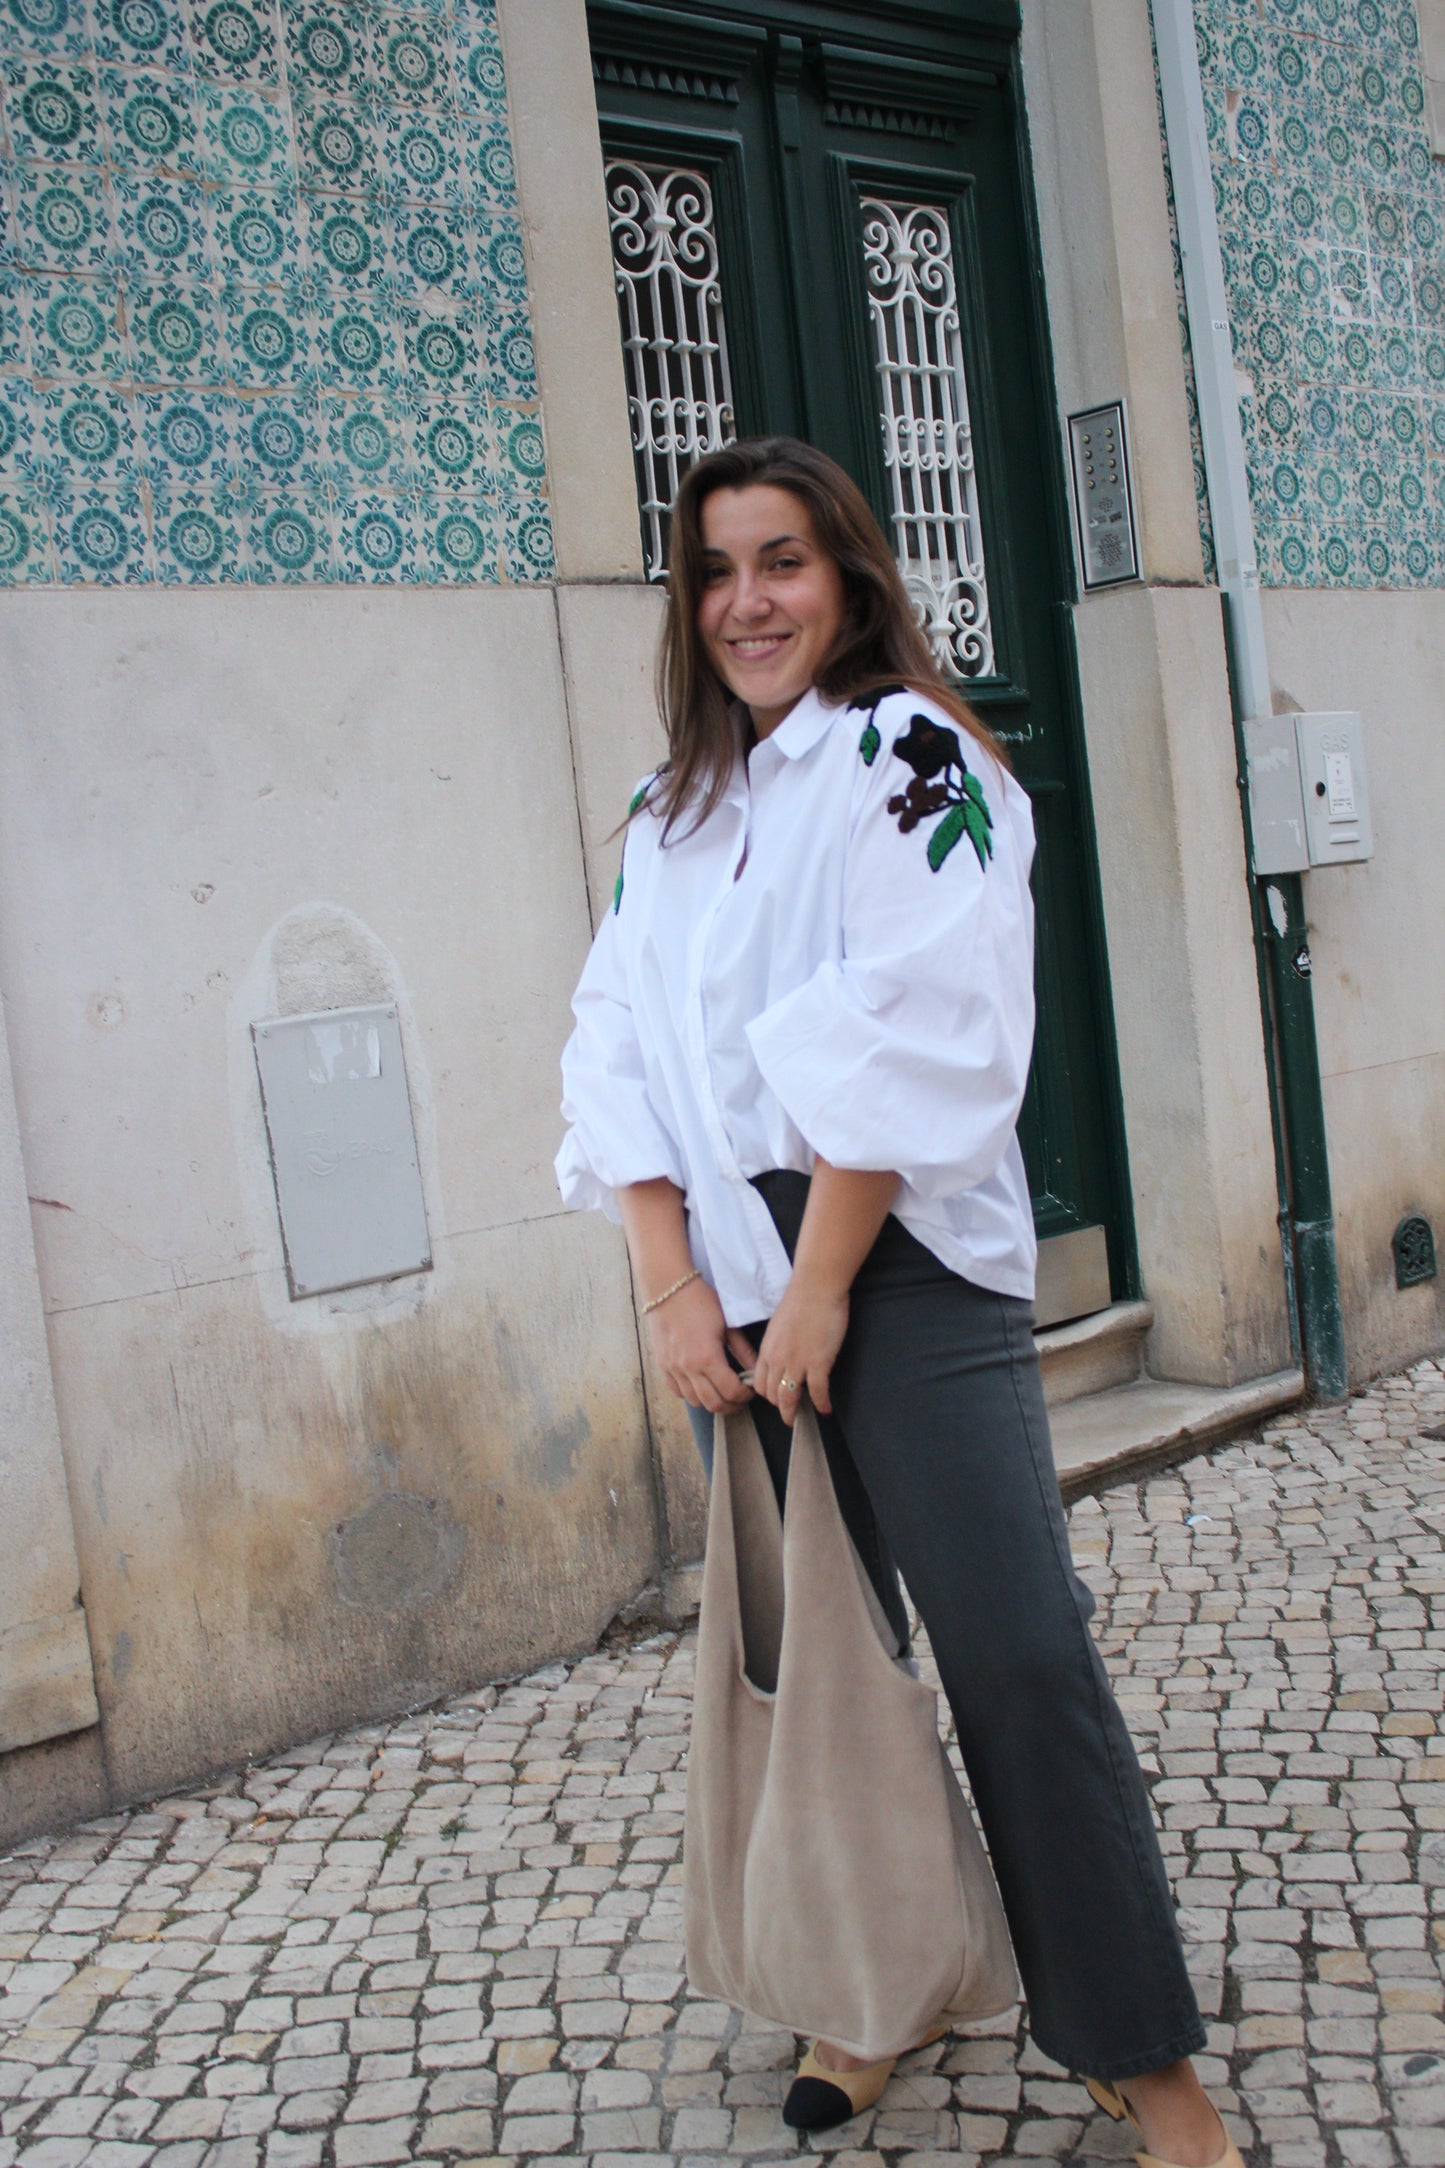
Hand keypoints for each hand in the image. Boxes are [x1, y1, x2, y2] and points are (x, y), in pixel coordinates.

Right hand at [646, 1277, 756, 1414]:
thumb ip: (743, 1350)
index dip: (744, 1396)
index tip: (750, 1390)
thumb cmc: (700, 1301)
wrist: (668, 1288)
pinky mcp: (662, 1366)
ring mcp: (672, 1369)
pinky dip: (691, 1395)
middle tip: (740, 1398)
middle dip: (731, 1405)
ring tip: (722, 1393)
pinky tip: (701, 1386)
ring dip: (711, 1402)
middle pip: (713, 1404)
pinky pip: (678, 1392)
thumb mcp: (727, 1325)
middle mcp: (688, 1368)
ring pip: (694, 1401)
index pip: (730, 1391)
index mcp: (707, 1358)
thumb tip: (756, 1368)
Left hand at [754, 1275, 848, 1425]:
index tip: (774, 1397)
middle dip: (778, 1406)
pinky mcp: (818, 1364)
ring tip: (797, 1420)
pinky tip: (825, 1410)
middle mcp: (778, 1360)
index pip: (759, 1382)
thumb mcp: (779, 1324)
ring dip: (792, 1412)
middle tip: (787, 1412)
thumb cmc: (801, 1299)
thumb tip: (785, 1351)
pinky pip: (817, 1392)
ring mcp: (798, 1363)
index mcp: (767, 1349)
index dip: (766, 1394)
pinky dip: (821, 1405)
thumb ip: (779, 1342)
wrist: (816, 1288)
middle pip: (771, 1394)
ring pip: (788, 1398)